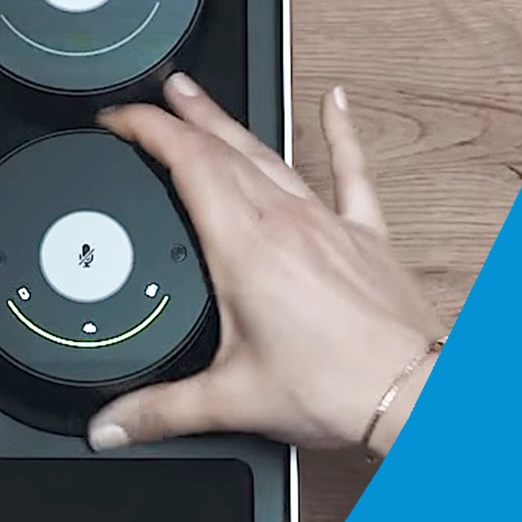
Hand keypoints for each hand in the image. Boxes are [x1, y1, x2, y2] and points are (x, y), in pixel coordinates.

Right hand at [88, 74, 444, 455]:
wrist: (411, 393)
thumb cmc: (336, 388)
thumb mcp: (232, 401)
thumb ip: (161, 412)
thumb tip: (110, 427)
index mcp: (246, 248)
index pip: (187, 163)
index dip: (147, 129)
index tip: (118, 118)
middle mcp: (286, 221)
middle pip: (224, 148)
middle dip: (181, 116)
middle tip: (153, 94)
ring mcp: (328, 223)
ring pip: (271, 154)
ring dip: (231, 122)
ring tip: (201, 97)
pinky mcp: (364, 236)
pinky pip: (351, 172)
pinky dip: (341, 133)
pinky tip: (336, 102)